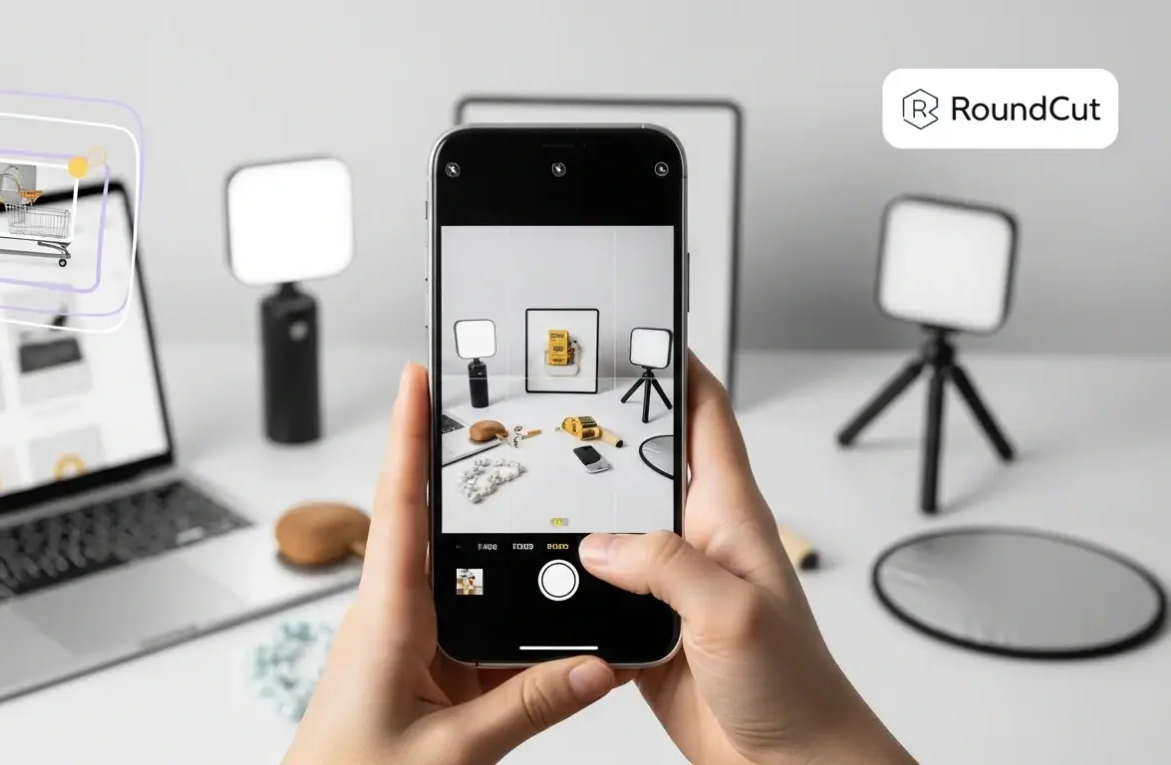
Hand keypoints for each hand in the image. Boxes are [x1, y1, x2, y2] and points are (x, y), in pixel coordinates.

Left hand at [285, 363, 621, 764]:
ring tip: (544, 518)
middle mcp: (392, 615)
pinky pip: (471, 625)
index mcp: (386, 618)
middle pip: (434, 525)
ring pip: (463, 579)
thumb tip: (595, 665)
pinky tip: (541, 625)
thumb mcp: (453, 751)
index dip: (407, 434)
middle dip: (464, 471)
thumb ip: (531, 706)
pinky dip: (508, 620)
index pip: (397, 504)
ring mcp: (406, 639)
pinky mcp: (419, 665)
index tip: (417, 376)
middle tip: (496, 413)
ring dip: (499, 557)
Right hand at [578, 353, 915, 764]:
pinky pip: (598, 587)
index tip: (644, 329)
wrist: (788, 763)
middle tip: (558, 402)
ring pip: (612, 526)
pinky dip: (568, 578)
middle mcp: (698, 541)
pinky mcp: (647, 626)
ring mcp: (671, 583)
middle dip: (604, 432)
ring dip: (578, 510)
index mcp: (730, 517)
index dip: (679, 367)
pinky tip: (543, 569)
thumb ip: (666, 566)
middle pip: (644, 465)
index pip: (706, 419)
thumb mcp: (733, 613)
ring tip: (533, 483)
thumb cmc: (795, 687)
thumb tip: (598, 544)